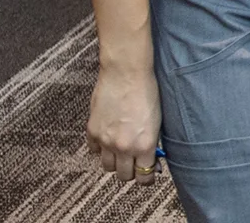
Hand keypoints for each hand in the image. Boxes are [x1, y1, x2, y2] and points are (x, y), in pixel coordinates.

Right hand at [87, 64, 162, 183]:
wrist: (126, 72)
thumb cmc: (147, 91)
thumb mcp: (157, 120)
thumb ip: (152, 142)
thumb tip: (151, 158)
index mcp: (144, 145)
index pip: (143, 177)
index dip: (146, 178)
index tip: (148, 174)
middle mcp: (123, 147)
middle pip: (123, 176)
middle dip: (130, 171)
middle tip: (135, 162)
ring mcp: (105, 141)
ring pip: (107, 167)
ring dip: (114, 162)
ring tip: (121, 151)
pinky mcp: (92, 131)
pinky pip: (94, 151)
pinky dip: (100, 148)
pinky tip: (108, 138)